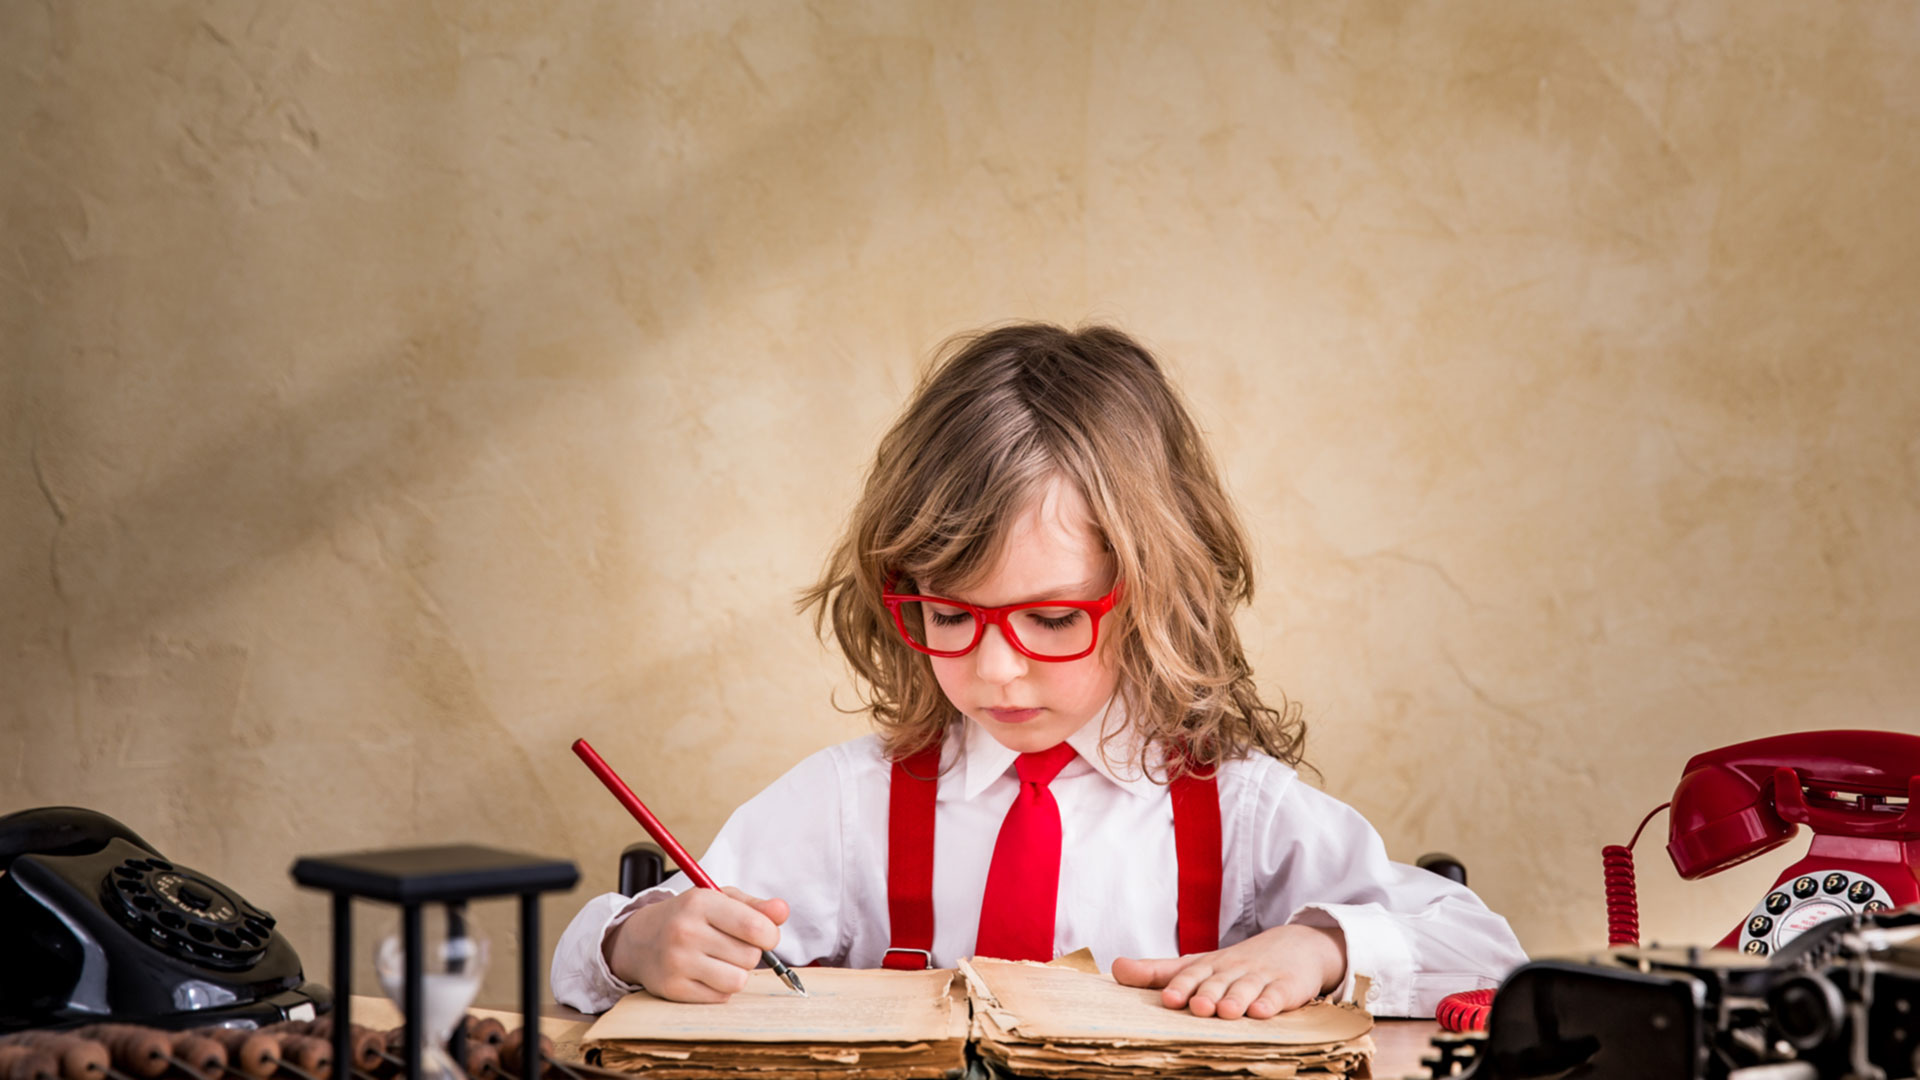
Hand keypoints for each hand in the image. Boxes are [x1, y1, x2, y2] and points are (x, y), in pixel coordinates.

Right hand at [603, 886, 788, 1002]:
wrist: (638, 940)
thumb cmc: (688, 917)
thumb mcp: (719, 899)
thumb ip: (755, 906)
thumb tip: (783, 911)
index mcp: (700, 902)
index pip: (755, 927)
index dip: (770, 935)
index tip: (765, 935)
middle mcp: (686, 931)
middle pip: (750, 957)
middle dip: (749, 953)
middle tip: (732, 946)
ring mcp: (677, 962)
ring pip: (738, 981)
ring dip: (737, 973)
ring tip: (720, 961)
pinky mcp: (672, 989)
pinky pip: (720, 997)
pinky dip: (720, 989)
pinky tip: (705, 974)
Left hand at [1111, 923, 1346, 1019]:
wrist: (1296, 945)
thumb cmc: (1236, 963)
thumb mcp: (1199, 964)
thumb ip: (1157, 971)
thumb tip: (1115, 968)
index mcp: (1209, 965)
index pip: (1191, 974)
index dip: (1180, 986)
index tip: (1168, 998)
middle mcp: (1233, 969)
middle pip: (1218, 982)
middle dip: (1207, 993)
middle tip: (1197, 1007)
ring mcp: (1261, 977)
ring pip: (1246, 988)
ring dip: (1236, 999)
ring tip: (1226, 1012)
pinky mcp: (1287, 987)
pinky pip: (1278, 995)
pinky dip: (1270, 1003)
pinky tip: (1261, 1012)